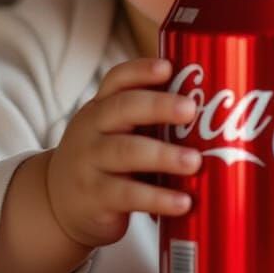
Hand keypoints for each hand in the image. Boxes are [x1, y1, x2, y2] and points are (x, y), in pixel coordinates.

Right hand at [45, 57, 201, 249]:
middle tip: (191, 109)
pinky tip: (183, 202)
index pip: (117, 79)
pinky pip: (128, 195)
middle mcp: (92, 129)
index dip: (141, 70)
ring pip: (126, 152)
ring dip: (164, 155)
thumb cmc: (104, 159)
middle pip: (122, 109)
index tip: (168, 67)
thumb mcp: (114, 131)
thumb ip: (148, 119)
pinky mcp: (94, 198)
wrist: (58, 205)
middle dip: (158, 106)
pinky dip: (158, 198)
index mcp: (101, 107)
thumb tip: (216, 107)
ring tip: (195, 161)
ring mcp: (90, 162)